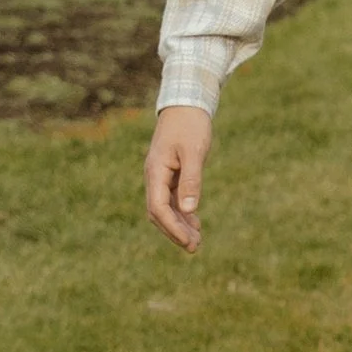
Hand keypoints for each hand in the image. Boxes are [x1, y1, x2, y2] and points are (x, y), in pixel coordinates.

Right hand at [146, 103, 213, 251]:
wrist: (186, 103)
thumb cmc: (190, 125)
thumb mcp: (194, 151)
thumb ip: (191, 179)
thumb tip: (189, 210)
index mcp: (155, 171)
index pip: (158, 208)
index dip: (172, 227)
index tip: (189, 241)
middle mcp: (154, 176)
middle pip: (159, 213)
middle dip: (175, 232)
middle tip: (195, 247)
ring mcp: (161, 176)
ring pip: (165, 208)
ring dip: (179, 226)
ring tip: (196, 242)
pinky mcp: (170, 174)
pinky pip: (172, 199)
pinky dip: (182, 213)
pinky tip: (194, 224)